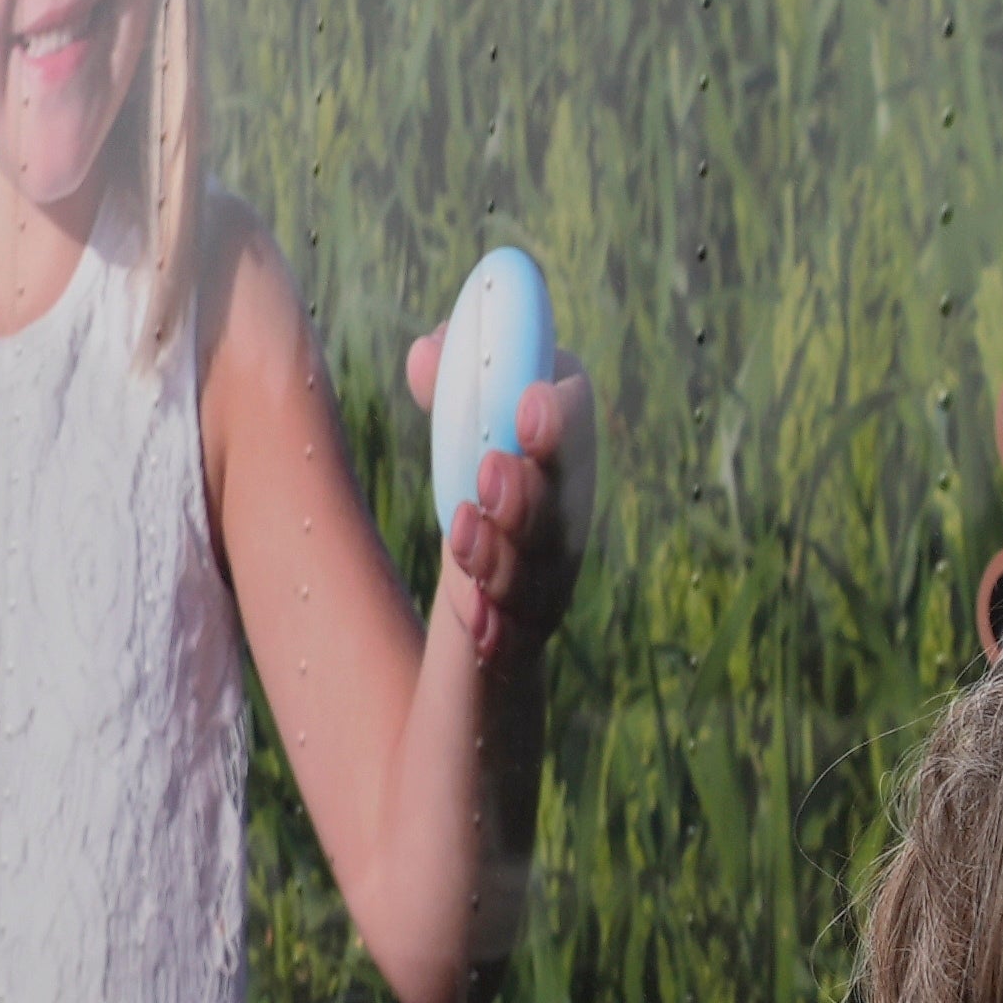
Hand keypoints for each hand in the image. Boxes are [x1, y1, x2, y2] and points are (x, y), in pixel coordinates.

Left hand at [397, 344, 592, 670]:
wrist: (484, 647)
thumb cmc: (482, 526)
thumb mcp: (465, 457)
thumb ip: (453, 399)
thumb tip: (428, 349)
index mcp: (556, 476)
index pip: (573, 436)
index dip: (561, 415)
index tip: (528, 398)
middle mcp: (562, 535)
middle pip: (563, 510)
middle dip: (534, 483)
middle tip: (495, 464)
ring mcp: (542, 597)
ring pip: (537, 578)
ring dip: (506, 552)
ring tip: (465, 527)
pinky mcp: (513, 653)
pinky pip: (512, 649)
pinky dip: (497, 632)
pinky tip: (474, 620)